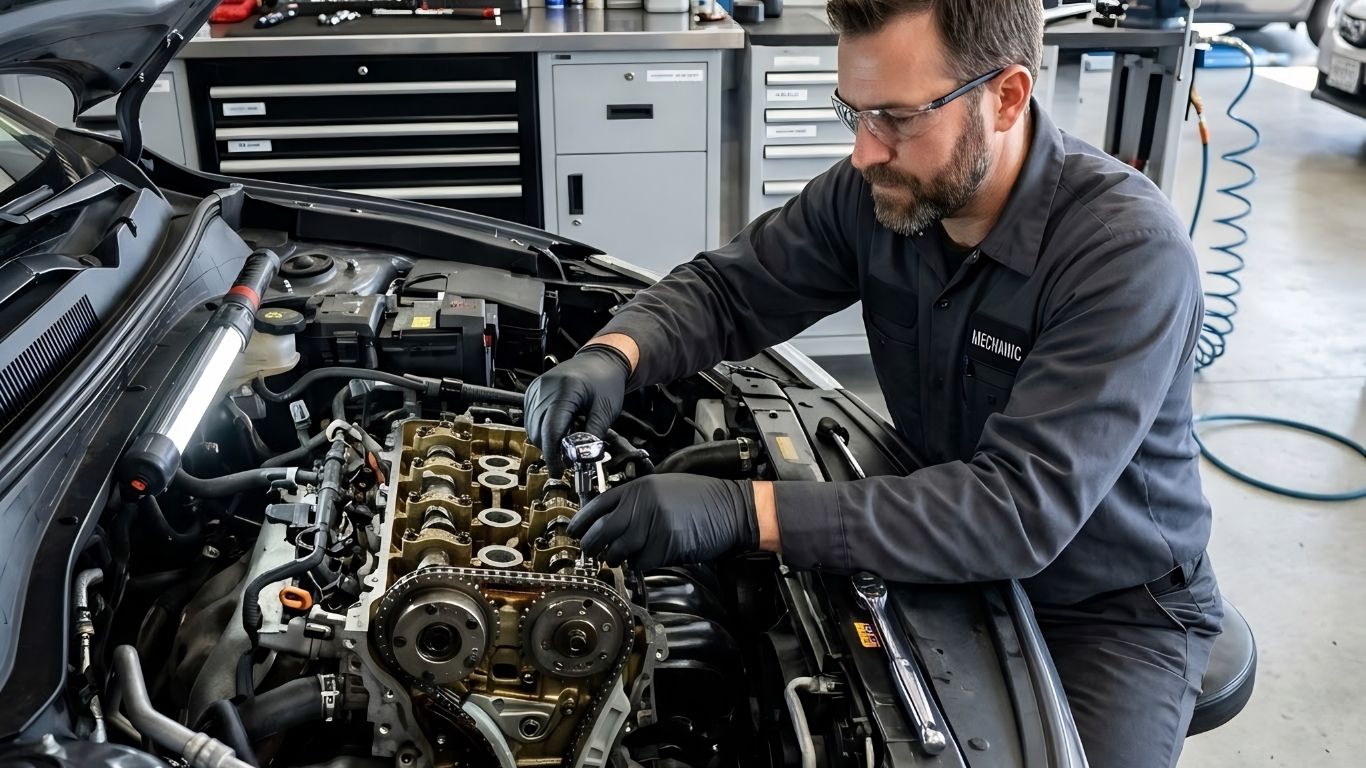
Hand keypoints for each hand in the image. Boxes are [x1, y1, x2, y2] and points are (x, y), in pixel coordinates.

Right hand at [525, 345, 631, 474]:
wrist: (601, 359)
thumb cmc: (606, 380)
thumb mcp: (606, 409)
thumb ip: (593, 434)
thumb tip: (584, 457)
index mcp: (565, 390)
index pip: (551, 430)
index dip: (553, 454)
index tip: (558, 470)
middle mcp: (545, 387)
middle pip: (538, 431)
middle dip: (551, 449)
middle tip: (568, 459)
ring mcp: (536, 389)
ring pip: (531, 427)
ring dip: (546, 440)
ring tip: (566, 442)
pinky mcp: (533, 391)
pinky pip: (531, 418)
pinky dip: (542, 429)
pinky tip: (559, 428)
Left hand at [566, 474, 758, 571]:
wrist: (732, 508)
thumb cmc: (701, 499)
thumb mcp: (664, 487)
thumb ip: (637, 500)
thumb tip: (611, 518)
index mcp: (639, 488)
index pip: (598, 505)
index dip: (582, 521)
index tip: (574, 531)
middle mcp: (642, 504)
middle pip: (602, 531)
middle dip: (592, 546)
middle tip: (591, 552)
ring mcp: (653, 525)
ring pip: (618, 550)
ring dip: (616, 558)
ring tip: (620, 558)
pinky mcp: (665, 545)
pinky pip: (641, 562)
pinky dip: (640, 566)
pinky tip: (645, 560)